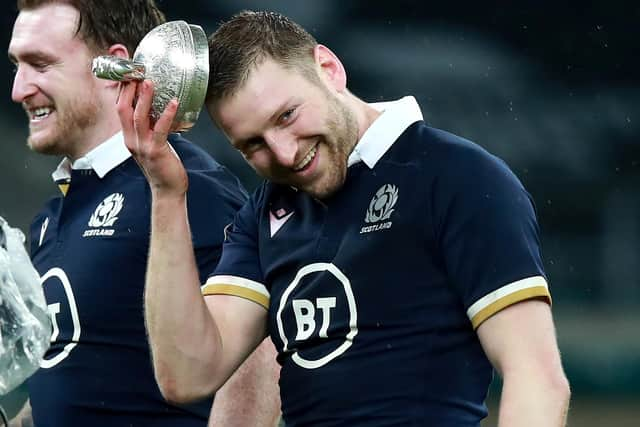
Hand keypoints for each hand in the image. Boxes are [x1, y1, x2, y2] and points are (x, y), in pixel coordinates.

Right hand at [116, 79, 187, 198]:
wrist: (168, 189)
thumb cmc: (162, 165)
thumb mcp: (151, 143)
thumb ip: (150, 127)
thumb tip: (157, 107)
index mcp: (128, 136)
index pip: (120, 109)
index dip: (123, 90)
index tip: (129, 73)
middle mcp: (131, 140)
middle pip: (123, 109)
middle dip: (128, 89)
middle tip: (136, 72)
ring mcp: (142, 146)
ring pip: (138, 117)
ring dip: (144, 98)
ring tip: (149, 82)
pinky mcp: (156, 151)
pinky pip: (160, 129)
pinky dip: (166, 114)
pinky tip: (173, 102)